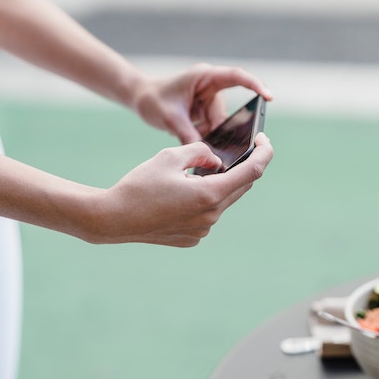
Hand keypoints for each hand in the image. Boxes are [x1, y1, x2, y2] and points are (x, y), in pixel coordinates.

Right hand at [84, 133, 272, 245]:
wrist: (114, 219)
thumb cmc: (139, 185)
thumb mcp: (170, 156)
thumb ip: (200, 152)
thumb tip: (216, 161)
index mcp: (210, 194)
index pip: (253, 171)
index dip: (264, 153)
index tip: (263, 140)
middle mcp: (212, 216)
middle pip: (241, 186)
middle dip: (241, 167)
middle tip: (235, 150)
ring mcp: (203, 230)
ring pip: (223, 200)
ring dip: (219, 184)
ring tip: (196, 173)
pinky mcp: (193, 238)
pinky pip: (208, 213)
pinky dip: (204, 199)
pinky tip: (182, 193)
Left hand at [132, 63, 272, 143]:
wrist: (139, 98)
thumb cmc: (152, 99)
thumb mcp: (170, 118)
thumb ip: (189, 135)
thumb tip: (207, 154)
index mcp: (205, 77)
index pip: (236, 77)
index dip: (255, 85)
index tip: (269, 98)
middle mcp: (211, 87)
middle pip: (225, 113)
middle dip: (218, 130)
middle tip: (206, 142)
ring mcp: (209, 101)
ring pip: (219, 126)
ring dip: (207, 136)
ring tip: (187, 135)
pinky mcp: (205, 113)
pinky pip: (212, 130)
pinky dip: (202, 137)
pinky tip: (188, 137)